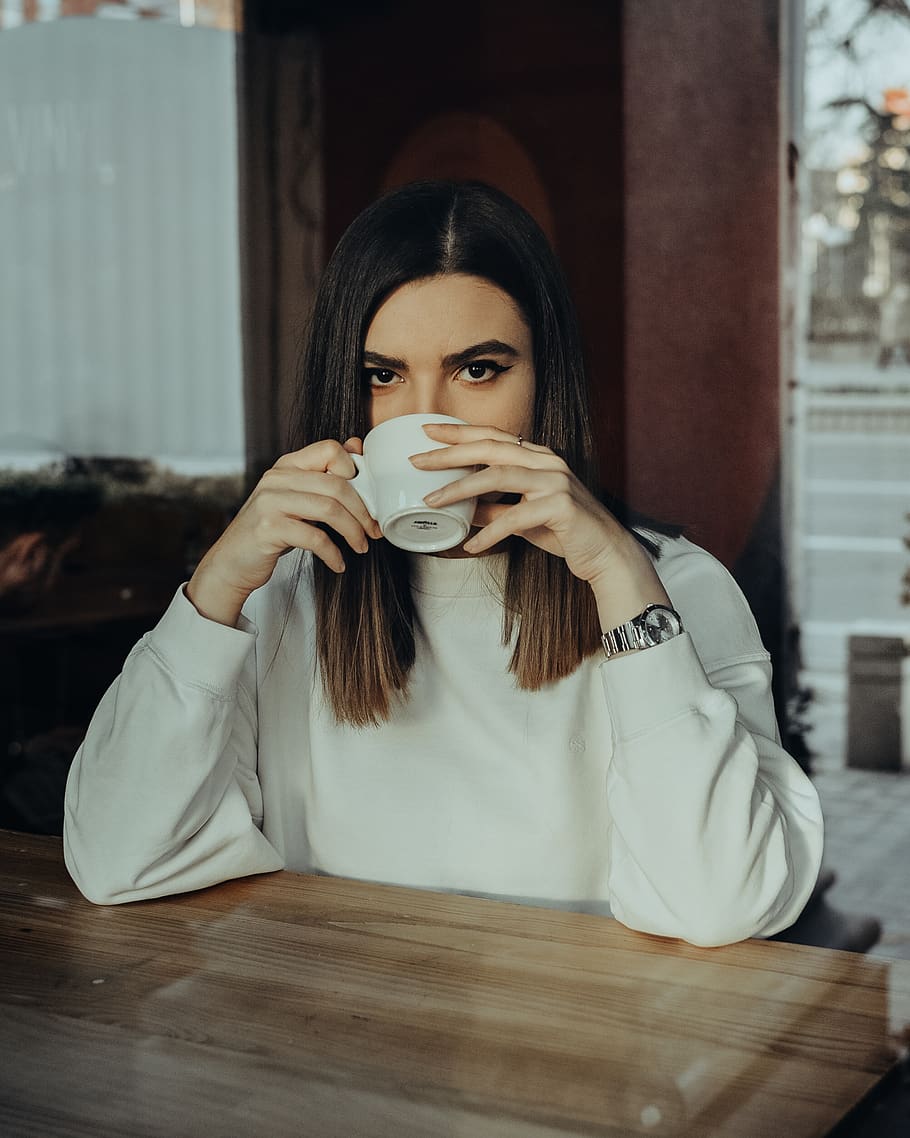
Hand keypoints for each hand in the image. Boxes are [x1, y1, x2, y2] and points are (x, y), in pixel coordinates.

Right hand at [187, 438, 381, 625]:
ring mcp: (269, 502)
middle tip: (373, 531)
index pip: (330, 449)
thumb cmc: (271, 530)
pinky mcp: (268, 529)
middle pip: (337, 484)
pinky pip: (314, 538)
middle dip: (363, 511)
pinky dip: (333, 553)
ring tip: (361, 547)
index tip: (367, 497)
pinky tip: (338, 563)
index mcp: (287, 465)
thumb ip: (323, 475)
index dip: (355, 471)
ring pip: (329, 509)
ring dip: (353, 532)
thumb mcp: (297, 499)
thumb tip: (356, 445)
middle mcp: (277, 478)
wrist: (232, 562)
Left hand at [412, 423, 670, 625]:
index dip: (460, 432)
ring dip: (461, 489)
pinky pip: (516, 517)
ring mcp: (556, 481)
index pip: (493, 436)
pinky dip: (490, 532)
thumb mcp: (521, 518)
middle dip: (450, 453)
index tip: (428, 430)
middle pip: (491, 448)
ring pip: (499, 476)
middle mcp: (547, 462)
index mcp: (538, 457)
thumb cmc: (566, 533)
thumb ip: (492, 509)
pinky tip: (472, 546)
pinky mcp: (561, 506)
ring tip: (433, 502)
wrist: (607, 554)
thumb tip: (457, 509)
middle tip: (418, 460)